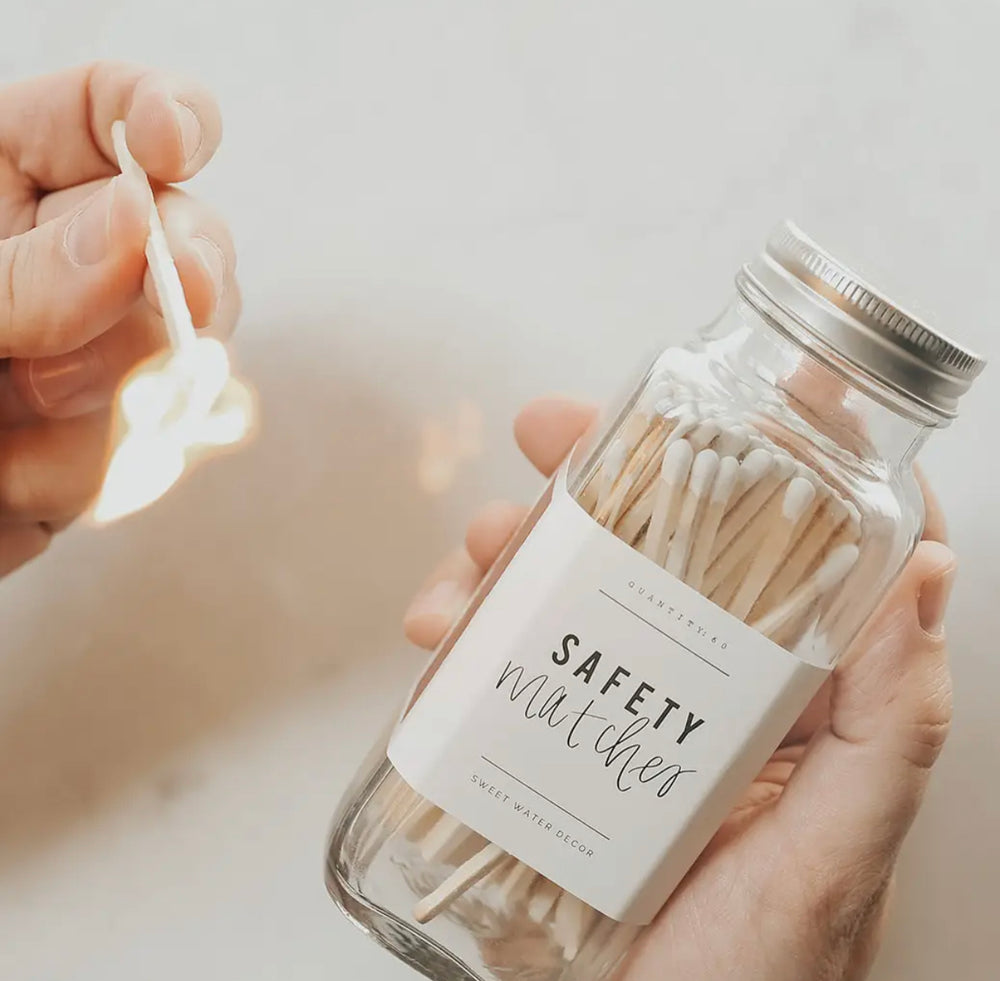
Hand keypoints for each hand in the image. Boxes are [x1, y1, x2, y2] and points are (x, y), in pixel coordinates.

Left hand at [0, 62, 237, 575]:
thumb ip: (23, 271)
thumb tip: (137, 225)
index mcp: (4, 178)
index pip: (109, 114)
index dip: (167, 113)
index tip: (173, 145)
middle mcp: (68, 255)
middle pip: (187, 238)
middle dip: (183, 278)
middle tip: (183, 297)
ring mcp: (96, 345)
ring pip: (181, 354)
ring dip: (113, 396)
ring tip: (13, 411)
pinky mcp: (103, 429)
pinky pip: (143, 447)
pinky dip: (81, 468)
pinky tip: (10, 471)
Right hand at [403, 396, 955, 980]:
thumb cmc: (756, 975)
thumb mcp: (834, 853)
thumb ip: (891, 731)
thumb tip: (925, 574)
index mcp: (790, 691)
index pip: (783, 542)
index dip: (757, 454)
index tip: (716, 399)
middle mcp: (702, 684)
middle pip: (655, 545)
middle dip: (594, 482)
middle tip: (543, 448)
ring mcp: (619, 710)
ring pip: (566, 591)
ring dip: (508, 556)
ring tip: (468, 573)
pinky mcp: (550, 745)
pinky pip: (504, 664)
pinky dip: (465, 636)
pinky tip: (440, 644)